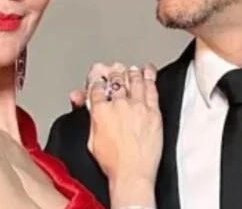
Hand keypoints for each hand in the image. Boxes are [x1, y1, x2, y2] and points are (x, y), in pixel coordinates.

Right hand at [85, 62, 161, 207]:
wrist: (132, 173)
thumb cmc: (113, 163)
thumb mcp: (92, 140)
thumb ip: (91, 118)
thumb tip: (89, 106)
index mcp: (100, 111)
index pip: (96, 86)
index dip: (97, 79)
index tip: (99, 76)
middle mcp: (118, 104)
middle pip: (116, 79)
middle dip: (114, 72)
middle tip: (116, 68)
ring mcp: (137, 106)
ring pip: (134, 80)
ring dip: (132, 72)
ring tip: (132, 69)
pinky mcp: (153, 110)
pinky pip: (151, 88)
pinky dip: (149, 76)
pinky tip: (148, 71)